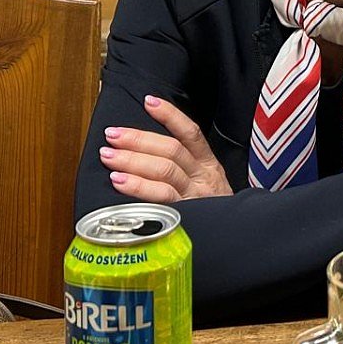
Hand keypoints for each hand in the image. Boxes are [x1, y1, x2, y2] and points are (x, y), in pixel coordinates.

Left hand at [100, 95, 234, 202]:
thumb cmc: (211, 210)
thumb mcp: (206, 184)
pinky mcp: (186, 215)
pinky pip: (161, 198)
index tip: (149, 101)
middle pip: (171, 151)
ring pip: (165, 171)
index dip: (170, 116)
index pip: (191, 133)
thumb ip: (183, 168)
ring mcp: (195, 197)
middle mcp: (203, 177)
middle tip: (112, 134)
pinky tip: (119, 182)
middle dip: (139, 140)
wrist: (233, 242)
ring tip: (109, 156)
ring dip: (133, 160)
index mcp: (208, 165)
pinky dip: (138, 187)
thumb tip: (143, 149)